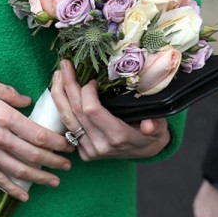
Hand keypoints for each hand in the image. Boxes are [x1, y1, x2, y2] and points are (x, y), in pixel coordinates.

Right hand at [0, 76, 73, 200]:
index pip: (38, 134)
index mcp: (4, 116)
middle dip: (54, 162)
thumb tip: (26, 101)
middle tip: (68, 166)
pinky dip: (13, 189)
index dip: (57, 143)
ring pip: (19, 170)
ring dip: (39, 178)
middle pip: (33, 155)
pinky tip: (25, 195)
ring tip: (54, 182)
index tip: (68, 146)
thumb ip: (10, 94)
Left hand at [50, 58, 170, 160]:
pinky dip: (61, 107)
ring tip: (58, 73)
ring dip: (59, 94)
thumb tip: (149, 124)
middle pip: (75, 112)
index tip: (92, 78)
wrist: (145, 152)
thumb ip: (155, 126)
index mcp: (118, 137)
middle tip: (65, 64)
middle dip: (68, 85)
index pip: (91, 111)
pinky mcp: (83, 152)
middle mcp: (100, 146)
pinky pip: (67, 127)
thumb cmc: (151, 134)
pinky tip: (60, 90)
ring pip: (66, 120)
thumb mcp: (159, 129)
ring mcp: (90, 151)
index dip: (86, 92)